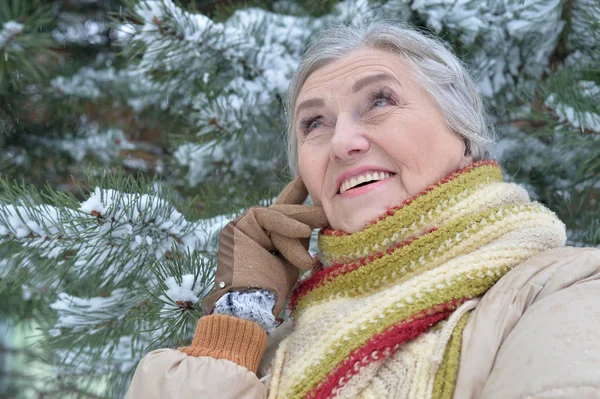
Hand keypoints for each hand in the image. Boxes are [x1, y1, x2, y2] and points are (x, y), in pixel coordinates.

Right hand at [201, 177, 327, 315]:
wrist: (250, 308)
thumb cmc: (272, 292)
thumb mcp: (292, 262)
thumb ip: (297, 242)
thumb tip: (311, 225)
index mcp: (265, 238)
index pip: (284, 214)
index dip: (298, 196)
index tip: (311, 181)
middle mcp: (252, 230)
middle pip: (283, 212)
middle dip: (308, 209)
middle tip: (330, 202)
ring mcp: (241, 228)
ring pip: (277, 214)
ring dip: (301, 220)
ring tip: (323, 220)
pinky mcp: (236, 228)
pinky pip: (265, 217)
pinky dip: (285, 224)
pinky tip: (303, 229)